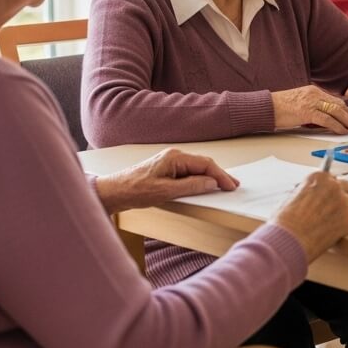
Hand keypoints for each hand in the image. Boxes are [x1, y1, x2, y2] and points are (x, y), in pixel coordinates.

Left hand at [95, 148, 237, 213]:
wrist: (114, 191)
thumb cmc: (135, 190)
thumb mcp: (166, 191)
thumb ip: (191, 186)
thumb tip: (212, 182)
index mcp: (175, 157)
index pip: (205, 164)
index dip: (220, 175)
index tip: (231, 186)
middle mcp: (174, 156)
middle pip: (203, 164)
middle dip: (219, 175)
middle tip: (233, 186)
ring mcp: (170, 162)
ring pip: (196, 167)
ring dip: (210, 176)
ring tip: (223, 185)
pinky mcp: (166, 169)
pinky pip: (188, 171)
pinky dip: (200, 178)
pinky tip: (205, 184)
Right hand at [271, 171, 347, 261]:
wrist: (290, 239)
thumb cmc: (286, 222)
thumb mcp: (294, 197)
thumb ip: (311, 193)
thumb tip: (317, 195)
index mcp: (319, 177)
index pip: (331, 178)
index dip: (329, 188)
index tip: (329, 194)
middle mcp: (334, 186)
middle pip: (346, 186)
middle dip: (341, 195)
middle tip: (334, 207)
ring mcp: (344, 201)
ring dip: (347, 208)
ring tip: (335, 220)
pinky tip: (337, 230)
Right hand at [272, 85, 347, 133]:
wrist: (266, 107)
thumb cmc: (280, 108)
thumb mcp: (300, 104)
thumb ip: (313, 108)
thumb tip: (326, 119)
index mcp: (314, 91)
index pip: (335, 100)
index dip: (347, 110)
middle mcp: (315, 94)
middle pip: (339, 104)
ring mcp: (311, 101)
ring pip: (336, 110)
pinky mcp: (306, 111)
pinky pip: (326, 119)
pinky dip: (337, 125)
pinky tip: (343, 131)